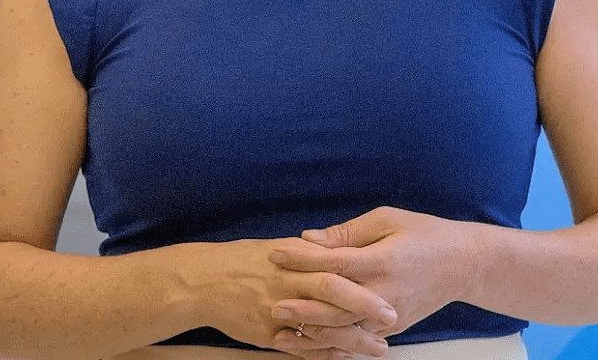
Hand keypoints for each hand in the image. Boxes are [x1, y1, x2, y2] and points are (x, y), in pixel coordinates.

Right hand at [181, 237, 397, 357]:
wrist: (205, 281)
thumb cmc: (247, 260)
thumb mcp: (282, 248)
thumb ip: (315, 253)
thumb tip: (343, 250)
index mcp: (297, 257)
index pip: (337, 264)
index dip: (364, 275)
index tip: (389, 281)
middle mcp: (289, 281)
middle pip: (333, 292)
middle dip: (365, 306)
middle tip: (392, 317)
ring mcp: (278, 309)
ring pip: (321, 326)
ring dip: (352, 339)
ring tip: (378, 348)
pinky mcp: (267, 334)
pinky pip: (302, 347)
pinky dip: (325, 354)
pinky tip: (346, 357)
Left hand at [268, 206, 480, 339]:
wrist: (463, 264)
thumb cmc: (424, 234)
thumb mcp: (388, 219)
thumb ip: (348, 232)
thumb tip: (310, 238)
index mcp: (382, 260)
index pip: (333, 262)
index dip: (301, 258)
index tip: (275, 253)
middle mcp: (384, 292)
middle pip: (333, 305)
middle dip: (300, 305)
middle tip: (271, 304)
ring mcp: (389, 315)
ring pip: (343, 331)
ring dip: (311, 332)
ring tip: (283, 332)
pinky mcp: (392, 329)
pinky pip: (357, 341)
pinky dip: (332, 344)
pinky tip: (311, 343)